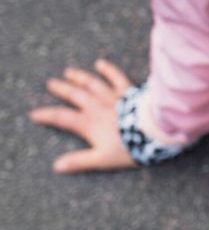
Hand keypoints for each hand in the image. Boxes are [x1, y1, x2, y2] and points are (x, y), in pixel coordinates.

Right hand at [29, 57, 139, 172]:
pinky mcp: (128, 91)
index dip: (46, 115)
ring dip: (79, 77)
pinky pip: (116, 77)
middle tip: (51, 83)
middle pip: (75, 95)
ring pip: (92, 83)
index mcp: (88, 123)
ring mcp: (112, 96)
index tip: (34, 114)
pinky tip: (101, 63)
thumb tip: (57, 166)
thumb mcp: (102, 159)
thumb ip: (79, 161)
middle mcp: (96, 106)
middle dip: (61, 89)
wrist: (154, 132)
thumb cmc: (129, 148)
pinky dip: (108, 69)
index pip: (61, 117)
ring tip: (69, 72)